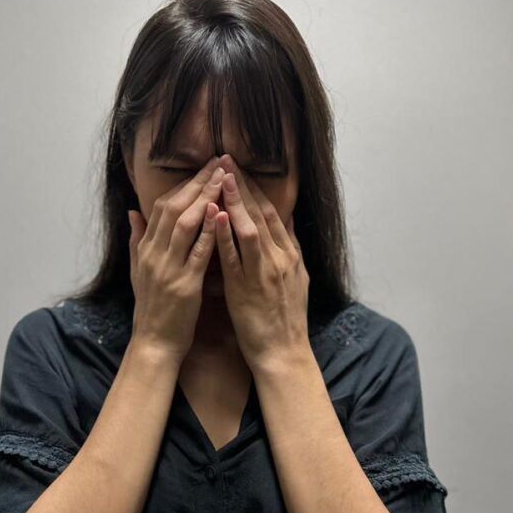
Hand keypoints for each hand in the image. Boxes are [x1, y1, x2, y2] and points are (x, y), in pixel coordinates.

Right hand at [127, 157, 226, 360]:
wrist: (154, 344)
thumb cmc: (153, 310)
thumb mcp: (139, 272)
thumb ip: (136, 240)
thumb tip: (132, 212)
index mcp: (146, 250)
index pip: (161, 207)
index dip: (184, 184)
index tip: (203, 167)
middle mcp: (154, 255)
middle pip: (174, 207)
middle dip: (197, 182)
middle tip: (218, 162)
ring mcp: (168, 269)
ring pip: (185, 224)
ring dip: (205, 198)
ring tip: (223, 179)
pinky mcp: (184, 285)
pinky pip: (197, 253)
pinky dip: (208, 231)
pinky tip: (221, 214)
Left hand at [212, 154, 309, 371]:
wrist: (284, 353)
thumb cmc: (285, 320)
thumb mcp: (296, 279)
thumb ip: (289, 249)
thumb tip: (287, 223)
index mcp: (289, 255)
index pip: (271, 213)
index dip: (255, 188)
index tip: (240, 167)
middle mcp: (280, 258)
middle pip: (261, 213)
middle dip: (244, 184)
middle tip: (227, 159)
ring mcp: (264, 272)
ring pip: (250, 228)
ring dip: (235, 200)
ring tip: (221, 176)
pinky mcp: (247, 288)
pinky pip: (235, 256)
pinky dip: (226, 233)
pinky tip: (216, 214)